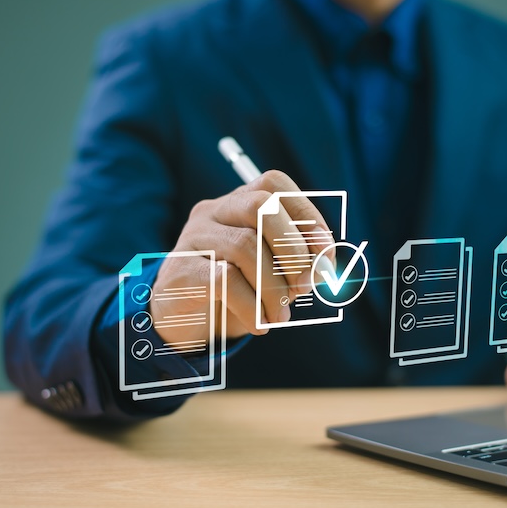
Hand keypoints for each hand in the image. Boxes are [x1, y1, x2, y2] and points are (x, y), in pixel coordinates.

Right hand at [149, 170, 334, 341]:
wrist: (181, 321)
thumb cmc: (235, 293)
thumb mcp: (272, 276)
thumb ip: (298, 267)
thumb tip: (325, 267)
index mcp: (238, 203)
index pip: (274, 184)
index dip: (306, 213)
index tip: (325, 252)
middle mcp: (213, 212)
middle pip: (260, 206)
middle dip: (294, 249)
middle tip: (304, 286)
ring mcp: (193, 238)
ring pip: (244, 246)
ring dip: (274, 287)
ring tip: (280, 315)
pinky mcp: (181, 271)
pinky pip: (224, 280)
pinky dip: (252, 305)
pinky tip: (260, 323)